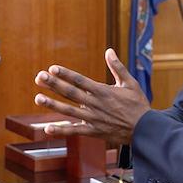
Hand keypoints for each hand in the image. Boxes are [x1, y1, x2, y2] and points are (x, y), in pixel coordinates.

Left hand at [34, 48, 150, 145]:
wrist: (145, 130)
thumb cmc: (138, 105)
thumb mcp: (130, 83)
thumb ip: (117, 67)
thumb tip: (109, 50)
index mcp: (103, 91)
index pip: (80, 80)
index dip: (66, 74)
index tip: (52, 68)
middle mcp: (95, 105)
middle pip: (71, 93)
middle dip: (54, 85)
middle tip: (39, 77)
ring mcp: (93, 119)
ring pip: (69, 111)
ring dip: (52, 105)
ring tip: (38, 98)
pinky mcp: (94, 132)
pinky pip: (75, 131)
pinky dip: (61, 131)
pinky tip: (47, 128)